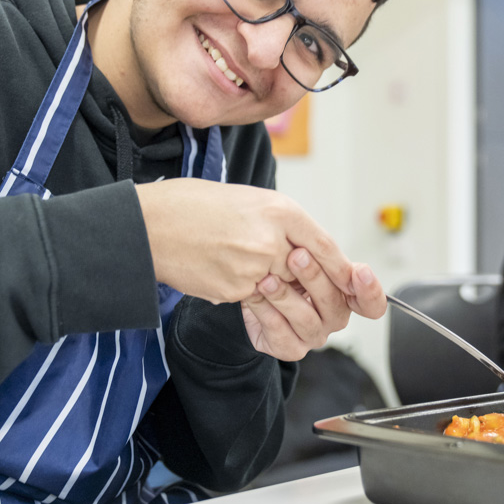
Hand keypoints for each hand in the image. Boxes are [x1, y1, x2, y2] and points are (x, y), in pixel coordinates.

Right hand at [135, 179, 359, 304]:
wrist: (150, 223)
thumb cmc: (194, 206)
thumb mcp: (249, 201)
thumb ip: (283, 226)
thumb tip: (307, 254)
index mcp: (281, 210)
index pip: (326, 247)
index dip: (341, 270)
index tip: (353, 282)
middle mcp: (273, 238)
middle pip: (313, 277)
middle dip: (316, 291)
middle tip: (313, 295)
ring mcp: (254, 267)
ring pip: (285, 294)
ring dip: (281, 297)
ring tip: (262, 283)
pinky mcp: (234, 290)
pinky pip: (255, 302)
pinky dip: (250, 297)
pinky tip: (228, 276)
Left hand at [240, 247, 385, 360]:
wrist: (249, 286)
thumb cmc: (282, 267)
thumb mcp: (303, 251)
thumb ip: (320, 251)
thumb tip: (329, 252)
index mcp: (346, 295)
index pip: (372, 303)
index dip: (370, 291)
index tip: (360, 272)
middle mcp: (333, 318)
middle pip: (334, 304)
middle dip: (314, 277)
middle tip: (296, 255)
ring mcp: (314, 336)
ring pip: (307, 320)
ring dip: (285, 297)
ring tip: (267, 280)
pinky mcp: (290, 349)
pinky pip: (281, 334)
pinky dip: (266, 313)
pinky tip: (254, 295)